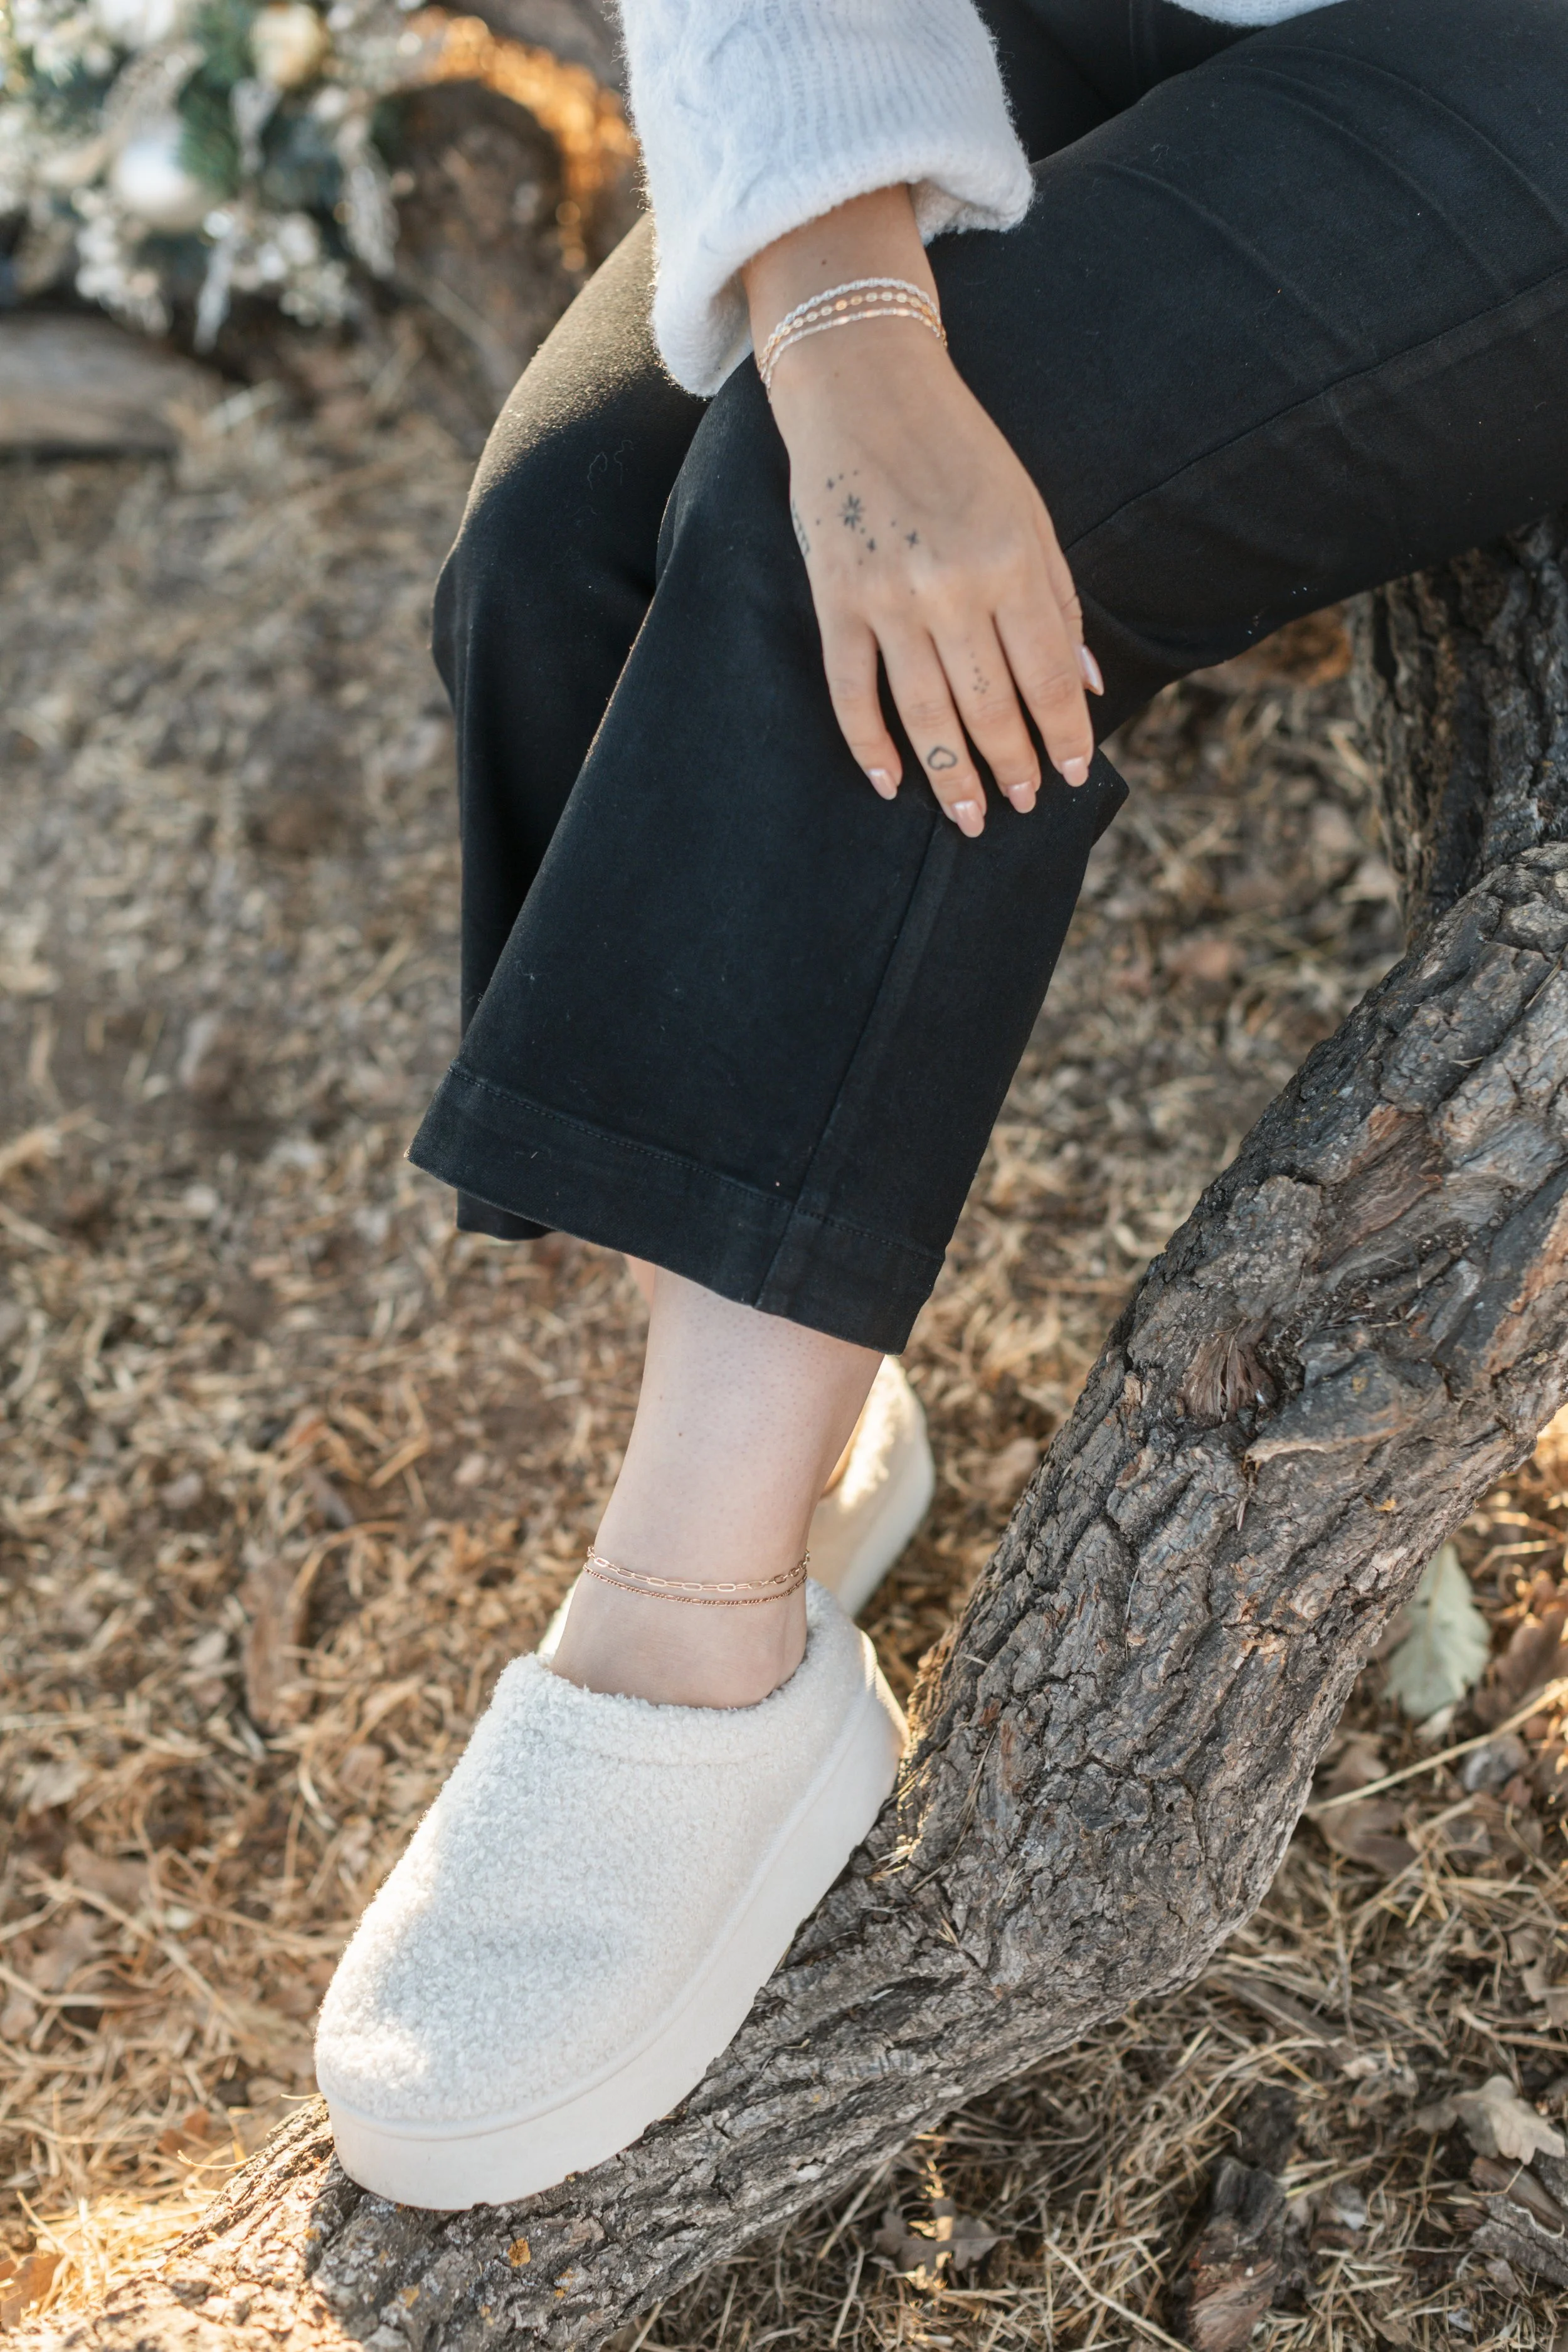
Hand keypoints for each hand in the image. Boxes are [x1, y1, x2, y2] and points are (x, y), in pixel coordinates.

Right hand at [745, 188, 1100, 838]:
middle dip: (1013, 767)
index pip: (1050, 677)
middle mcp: (954, 586)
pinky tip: (891, 783)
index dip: (1065, 736)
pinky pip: (852, 692)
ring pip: (926, 714)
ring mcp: (890, 597)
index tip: (1072, 777)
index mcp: (1012, 561)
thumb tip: (1088, 687)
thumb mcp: (1028, 511)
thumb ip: (1058, 601)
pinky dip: (870, 745)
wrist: (862, 383)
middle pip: (990, 706)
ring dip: (952, 775)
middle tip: (1021, 808)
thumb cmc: (958, 447)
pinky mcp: (837, 598)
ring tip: (971, 816)